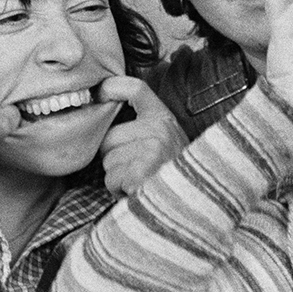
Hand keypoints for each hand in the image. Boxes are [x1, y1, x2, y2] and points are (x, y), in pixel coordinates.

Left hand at [97, 76, 187, 195]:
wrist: (193, 204)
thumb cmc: (169, 176)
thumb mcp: (164, 143)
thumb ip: (141, 127)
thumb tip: (104, 116)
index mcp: (164, 119)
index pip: (136, 89)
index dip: (112, 87)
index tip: (99, 93)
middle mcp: (160, 129)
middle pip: (109, 137)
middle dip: (114, 158)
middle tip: (135, 170)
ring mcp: (153, 148)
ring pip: (108, 161)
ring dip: (117, 177)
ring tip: (139, 182)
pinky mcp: (143, 170)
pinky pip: (112, 179)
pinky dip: (119, 190)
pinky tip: (137, 191)